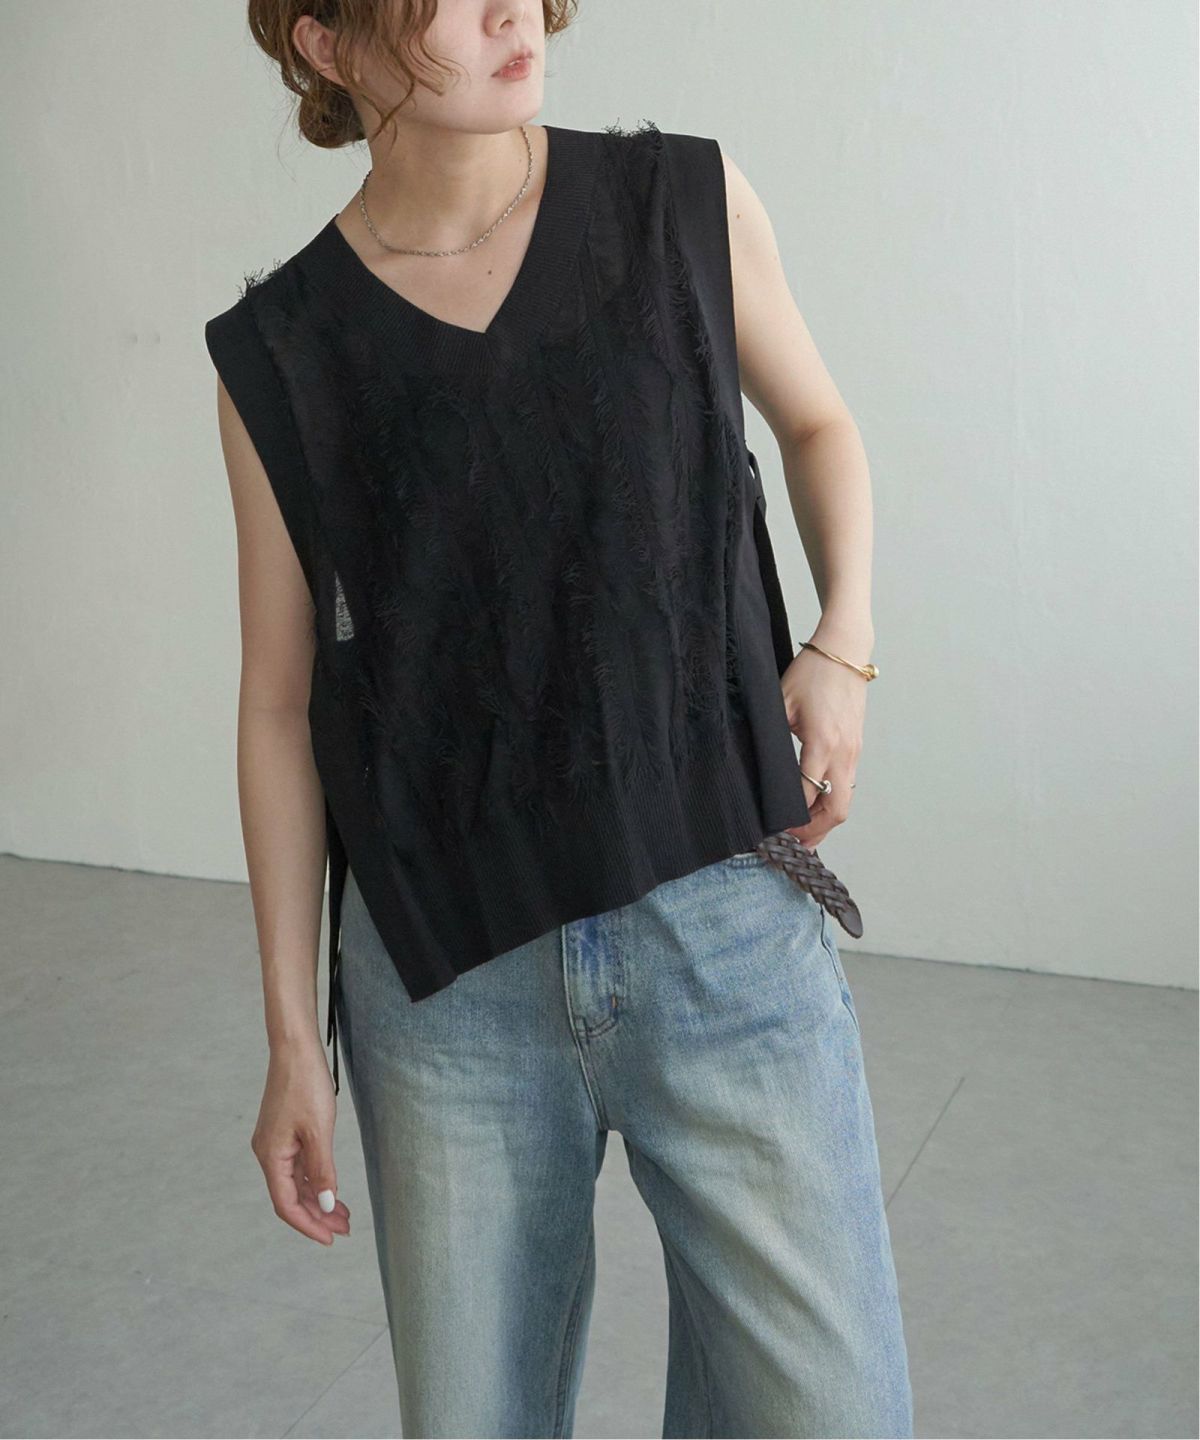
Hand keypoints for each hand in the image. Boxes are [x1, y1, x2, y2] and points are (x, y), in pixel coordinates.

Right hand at [251, 1035, 350, 1246]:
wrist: (295, 1048)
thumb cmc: (305, 1084)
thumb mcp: (319, 1130)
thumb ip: (322, 1170)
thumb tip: (326, 1205)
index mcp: (271, 1156)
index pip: (286, 1204)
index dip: (309, 1225)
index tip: (331, 1238)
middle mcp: (268, 1153)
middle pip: (291, 1197)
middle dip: (318, 1216)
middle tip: (346, 1230)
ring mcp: (275, 1143)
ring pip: (296, 1183)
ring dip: (319, 1199)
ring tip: (345, 1215)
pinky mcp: (284, 1133)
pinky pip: (298, 1167)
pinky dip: (315, 1180)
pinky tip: (332, 1189)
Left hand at [779, 635, 867, 848]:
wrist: (845, 650)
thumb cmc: (813, 671)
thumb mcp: (781, 702)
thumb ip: (771, 735)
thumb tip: (757, 763)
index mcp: (822, 742)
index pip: (808, 794)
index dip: (792, 817)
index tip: (774, 828)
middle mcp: (843, 752)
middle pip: (836, 810)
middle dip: (814, 832)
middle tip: (792, 844)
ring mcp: (854, 751)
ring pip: (845, 801)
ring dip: (824, 820)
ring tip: (802, 833)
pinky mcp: (856, 747)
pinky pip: (848, 786)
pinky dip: (833, 802)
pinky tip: (815, 806)